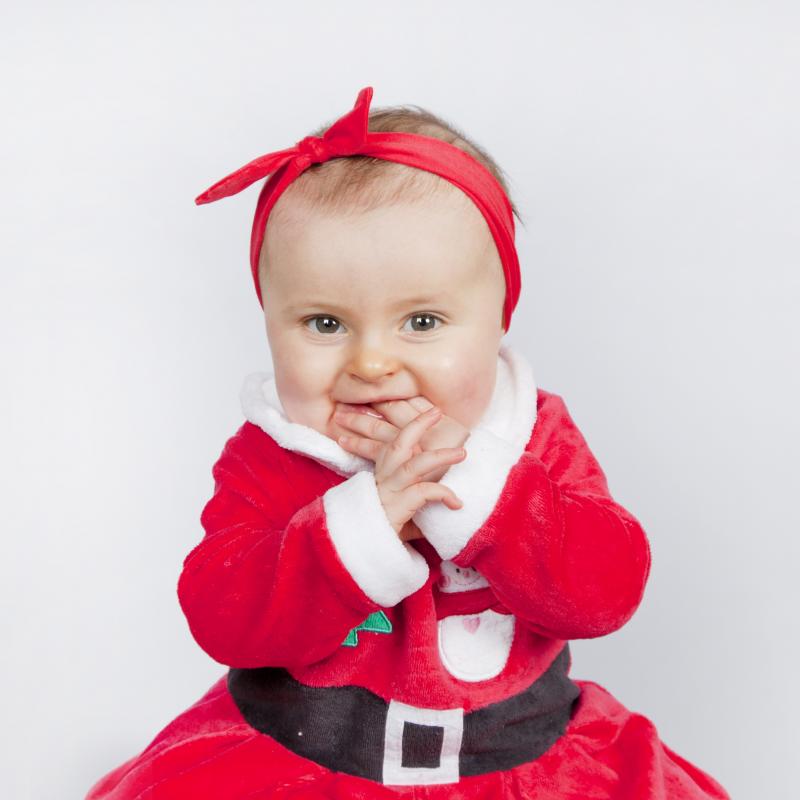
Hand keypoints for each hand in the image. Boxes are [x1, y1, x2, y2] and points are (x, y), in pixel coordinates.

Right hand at [334, 405, 465, 537]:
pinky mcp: (398, 507)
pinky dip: (443, 494)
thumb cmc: (382, 531)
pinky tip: (456, 503)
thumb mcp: (402, 511)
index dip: (409, 424)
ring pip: (415, 465)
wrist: (362, 551)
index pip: (393, 441)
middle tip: (436, 412)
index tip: (426, 410)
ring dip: (439, 457)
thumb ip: (419, 501)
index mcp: (383, 473)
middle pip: (398, 443)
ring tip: (461, 453)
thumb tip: (447, 503)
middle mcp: (384, 478)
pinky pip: (424, 493)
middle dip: (417, 425)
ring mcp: (390, 491)